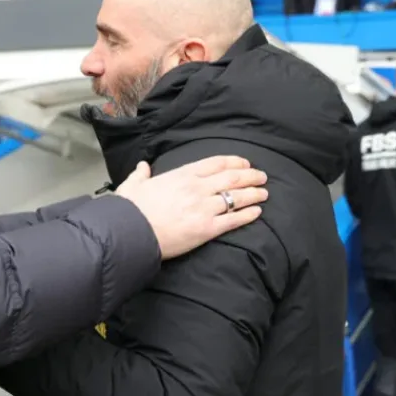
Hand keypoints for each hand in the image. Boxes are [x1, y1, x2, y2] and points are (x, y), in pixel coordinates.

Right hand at [114, 156, 267, 259]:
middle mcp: (197, 188)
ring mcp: (204, 208)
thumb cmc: (131, 210)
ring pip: (237, 197)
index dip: (234, 162)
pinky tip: (257, 212)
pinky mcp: (207, 228)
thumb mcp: (133, 186)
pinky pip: (234, 219)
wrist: (132, 232)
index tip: (245, 164)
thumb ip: (140, 175)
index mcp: (182, 175)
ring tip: (264, 193)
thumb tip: (142, 167)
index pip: (216, 163)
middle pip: (232, 177)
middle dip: (251, 176)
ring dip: (254, 194)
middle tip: (262, 177)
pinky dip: (248, 214)